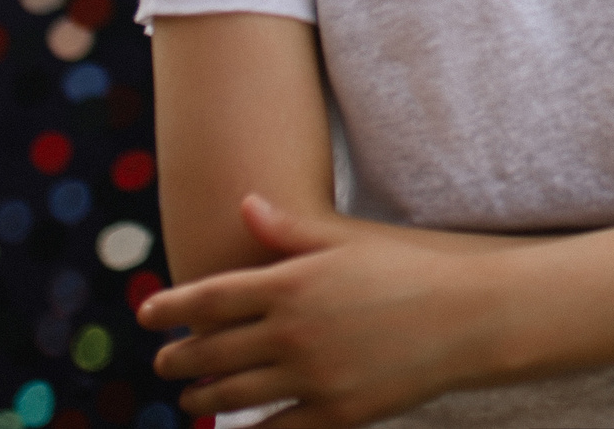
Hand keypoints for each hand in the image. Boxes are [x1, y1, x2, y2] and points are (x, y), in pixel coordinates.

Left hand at [138, 193, 498, 427]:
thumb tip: (245, 204)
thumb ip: (289, 231)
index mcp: (291, 283)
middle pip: (212, 350)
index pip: (209, 298)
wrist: (465, 318)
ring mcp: (311, 373)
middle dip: (180, 359)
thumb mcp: (345, 243)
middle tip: (164, 364)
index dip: (170, 307)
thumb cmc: (406, 272)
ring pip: (233, 394)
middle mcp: (292, 329)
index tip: (147, 314)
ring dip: (203, 398)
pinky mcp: (335, 411)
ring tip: (191, 400)